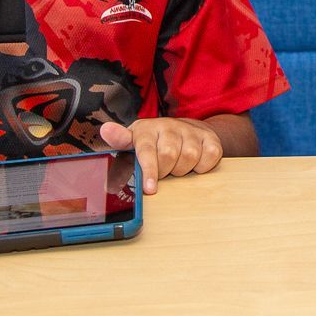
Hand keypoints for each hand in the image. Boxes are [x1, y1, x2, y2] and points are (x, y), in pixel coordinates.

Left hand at [98, 118, 223, 194]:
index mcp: (148, 129)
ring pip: (190, 156)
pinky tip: (194, 165)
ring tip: (176, 168)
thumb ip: (120, 140)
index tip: (150, 189)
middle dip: (165, 171)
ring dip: (182, 170)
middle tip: (162, 174)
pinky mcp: (210, 137)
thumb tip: (105, 130)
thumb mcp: (133, 141)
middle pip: (169, 155)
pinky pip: (210, 156)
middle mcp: (170, 127)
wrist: (183, 128)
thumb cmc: (153, 141)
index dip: (149, 170)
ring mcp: (191, 131)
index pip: (147, 150)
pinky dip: (203, 166)